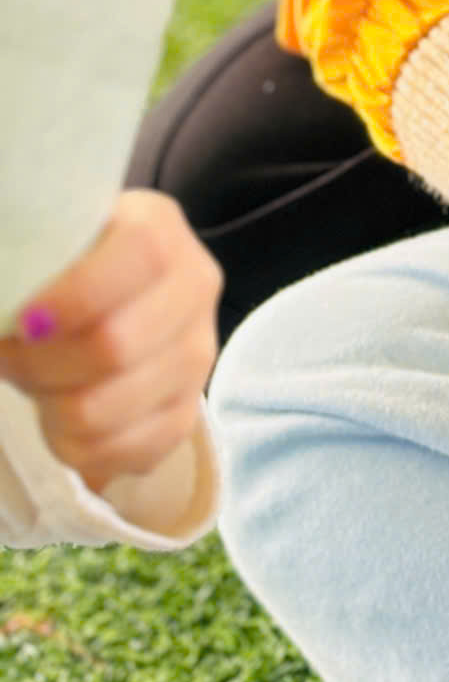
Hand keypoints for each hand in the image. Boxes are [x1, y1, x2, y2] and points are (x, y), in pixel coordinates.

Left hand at [0, 191, 219, 492]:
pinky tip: (62, 421)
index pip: (141, 255)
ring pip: (109, 410)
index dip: (77, 294)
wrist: (106, 299)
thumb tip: (11, 319)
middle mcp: (194, 286)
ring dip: (51, 411)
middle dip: (40, 366)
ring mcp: (198, 352)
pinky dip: (78, 450)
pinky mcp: (187, 410)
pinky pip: (127, 453)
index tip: (24, 321)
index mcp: (158, 227)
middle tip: (10, 359)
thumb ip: (29, 267)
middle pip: (115, 346)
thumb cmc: (63, 271)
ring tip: (37, 388)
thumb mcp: (50, 246)